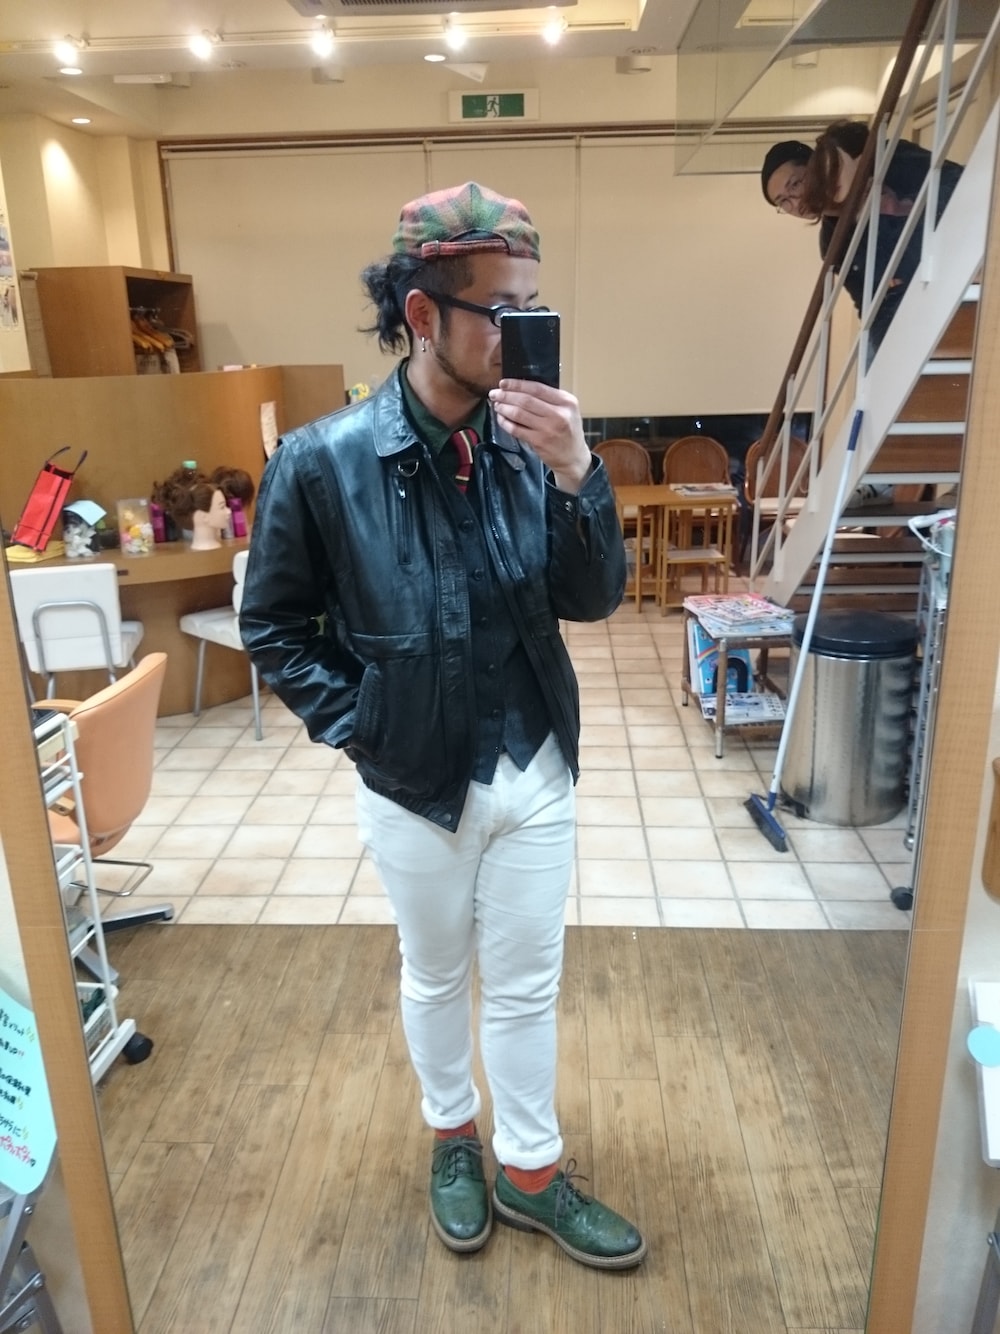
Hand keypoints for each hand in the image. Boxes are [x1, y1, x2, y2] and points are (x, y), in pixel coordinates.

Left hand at [489, 379, 592, 493]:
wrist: (573, 458)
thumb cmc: (568, 431)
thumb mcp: (568, 410)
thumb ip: (550, 399)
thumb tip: (520, 387)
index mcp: (566, 401)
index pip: (537, 388)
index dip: (517, 384)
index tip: (503, 383)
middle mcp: (559, 414)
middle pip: (526, 400)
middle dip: (506, 395)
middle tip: (494, 394)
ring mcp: (548, 429)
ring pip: (519, 414)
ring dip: (504, 408)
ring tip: (497, 405)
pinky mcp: (539, 442)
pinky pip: (517, 429)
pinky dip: (506, 423)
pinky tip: (501, 419)